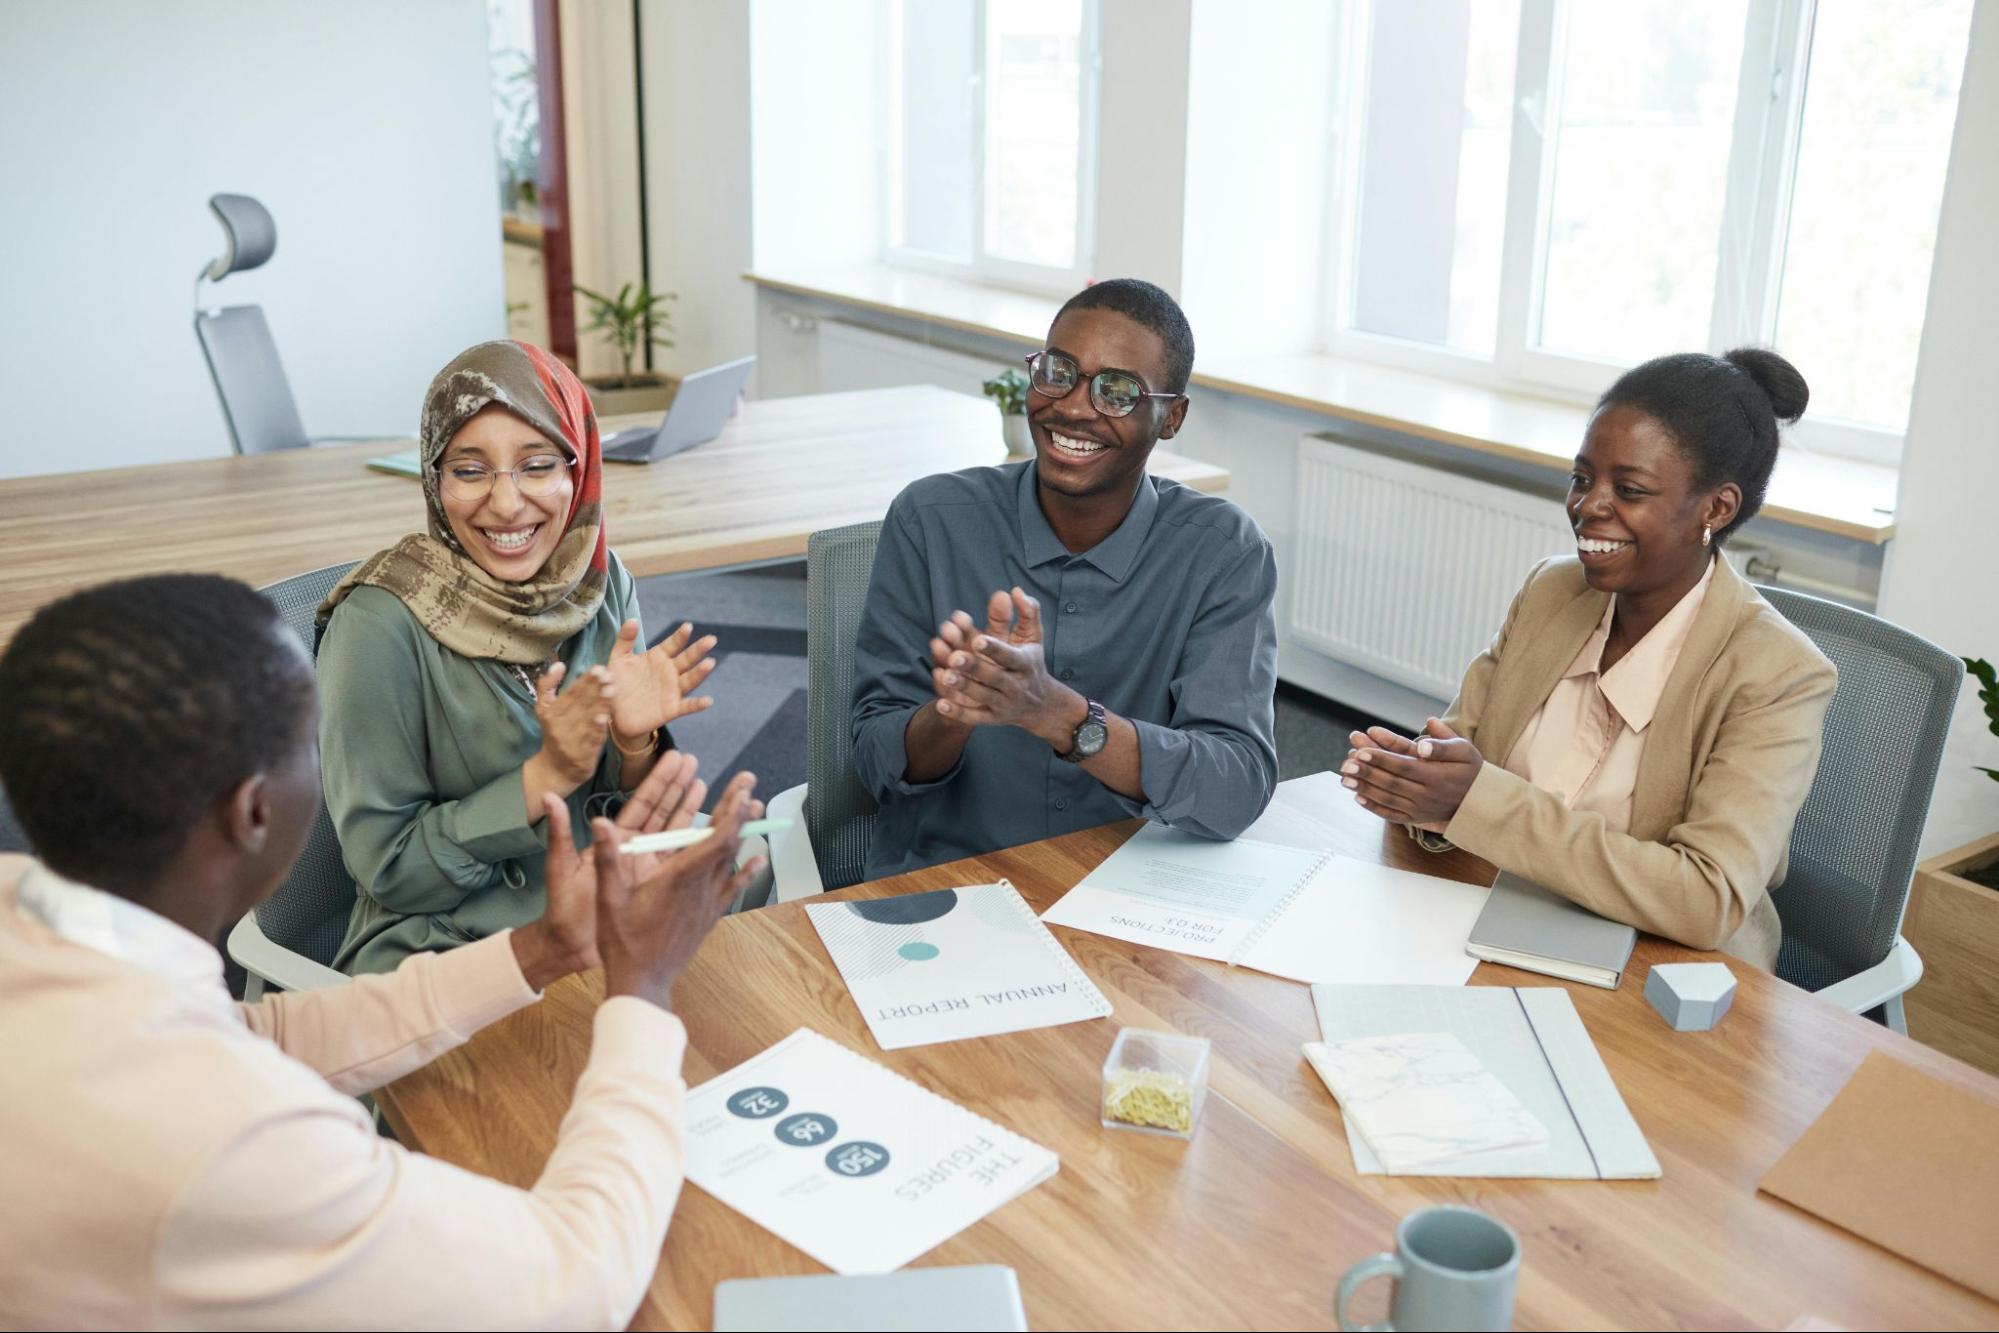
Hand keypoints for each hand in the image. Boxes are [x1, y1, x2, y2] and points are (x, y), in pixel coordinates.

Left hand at [511, 751, 707, 989]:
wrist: (571, 948)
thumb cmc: (563, 908)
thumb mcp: (561, 868)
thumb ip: (560, 832)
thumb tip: (549, 797)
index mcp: (616, 840)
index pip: (643, 804)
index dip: (661, 781)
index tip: (677, 758)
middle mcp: (636, 851)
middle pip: (665, 813)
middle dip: (681, 787)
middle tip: (698, 763)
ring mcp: (650, 870)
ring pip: (679, 835)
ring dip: (696, 812)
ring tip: (712, 789)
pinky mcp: (659, 889)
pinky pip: (685, 865)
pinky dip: (701, 851)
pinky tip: (717, 839)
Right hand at [530, 662, 612, 794]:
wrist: (555, 770)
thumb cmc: (554, 733)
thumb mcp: (544, 709)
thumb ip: (547, 685)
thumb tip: (559, 663)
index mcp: (550, 713)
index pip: (570, 693)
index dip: (585, 680)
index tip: (598, 668)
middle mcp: (558, 726)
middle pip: (580, 704)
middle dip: (595, 688)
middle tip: (608, 675)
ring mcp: (570, 742)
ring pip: (587, 720)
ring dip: (599, 704)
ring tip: (610, 690)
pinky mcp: (581, 756)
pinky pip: (591, 741)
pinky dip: (597, 729)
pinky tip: (605, 718)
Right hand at [594, 771, 766, 1008]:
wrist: (644, 982)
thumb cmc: (623, 942)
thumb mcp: (608, 897)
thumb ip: (607, 858)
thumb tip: (600, 822)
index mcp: (678, 877)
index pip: (716, 838)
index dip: (733, 811)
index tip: (743, 789)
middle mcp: (701, 887)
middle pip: (729, 841)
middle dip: (740, 808)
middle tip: (749, 782)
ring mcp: (709, 902)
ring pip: (733, 860)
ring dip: (743, 832)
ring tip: (754, 808)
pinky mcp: (710, 915)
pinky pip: (734, 887)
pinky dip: (747, 870)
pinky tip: (758, 858)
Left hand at [606, 619, 718, 747]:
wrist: (614, 713)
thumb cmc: (617, 683)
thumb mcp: (618, 659)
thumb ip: (625, 639)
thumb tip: (633, 620)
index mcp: (658, 658)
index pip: (673, 644)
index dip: (680, 636)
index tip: (688, 626)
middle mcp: (669, 672)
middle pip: (687, 659)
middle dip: (699, 649)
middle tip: (711, 639)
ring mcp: (672, 690)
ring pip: (690, 680)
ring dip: (700, 672)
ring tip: (710, 663)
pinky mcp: (671, 709)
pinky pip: (687, 706)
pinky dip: (697, 704)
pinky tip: (708, 701)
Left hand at [930, 588, 1081, 746]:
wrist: (1042, 705)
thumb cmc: (1032, 663)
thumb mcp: (1034, 637)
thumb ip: (1028, 612)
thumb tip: (1015, 590)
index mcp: (1025, 664)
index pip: (1010, 656)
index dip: (994, 649)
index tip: (978, 639)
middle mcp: (1016, 685)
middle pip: (994, 677)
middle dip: (974, 667)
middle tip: (954, 656)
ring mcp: (1004, 703)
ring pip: (982, 696)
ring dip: (963, 687)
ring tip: (945, 675)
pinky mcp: (993, 718)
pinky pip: (975, 717)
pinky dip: (958, 713)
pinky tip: (941, 703)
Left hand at [1343, 717, 1482, 828]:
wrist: (1480, 800)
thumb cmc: (1470, 769)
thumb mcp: (1465, 750)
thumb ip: (1444, 743)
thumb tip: (1424, 738)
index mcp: (1438, 776)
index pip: (1404, 766)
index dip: (1382, 759)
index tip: (1362, 751)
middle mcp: (1428, 795)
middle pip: (1392, 783)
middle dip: (1367, 773)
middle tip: (1346, 764)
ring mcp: (1421, 809)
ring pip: (1388, 800)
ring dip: (1365, 789)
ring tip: (1344, 779)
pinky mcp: (1416, 818)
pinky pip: (1392, 815)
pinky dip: (1374, 808)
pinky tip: (1358, 798)